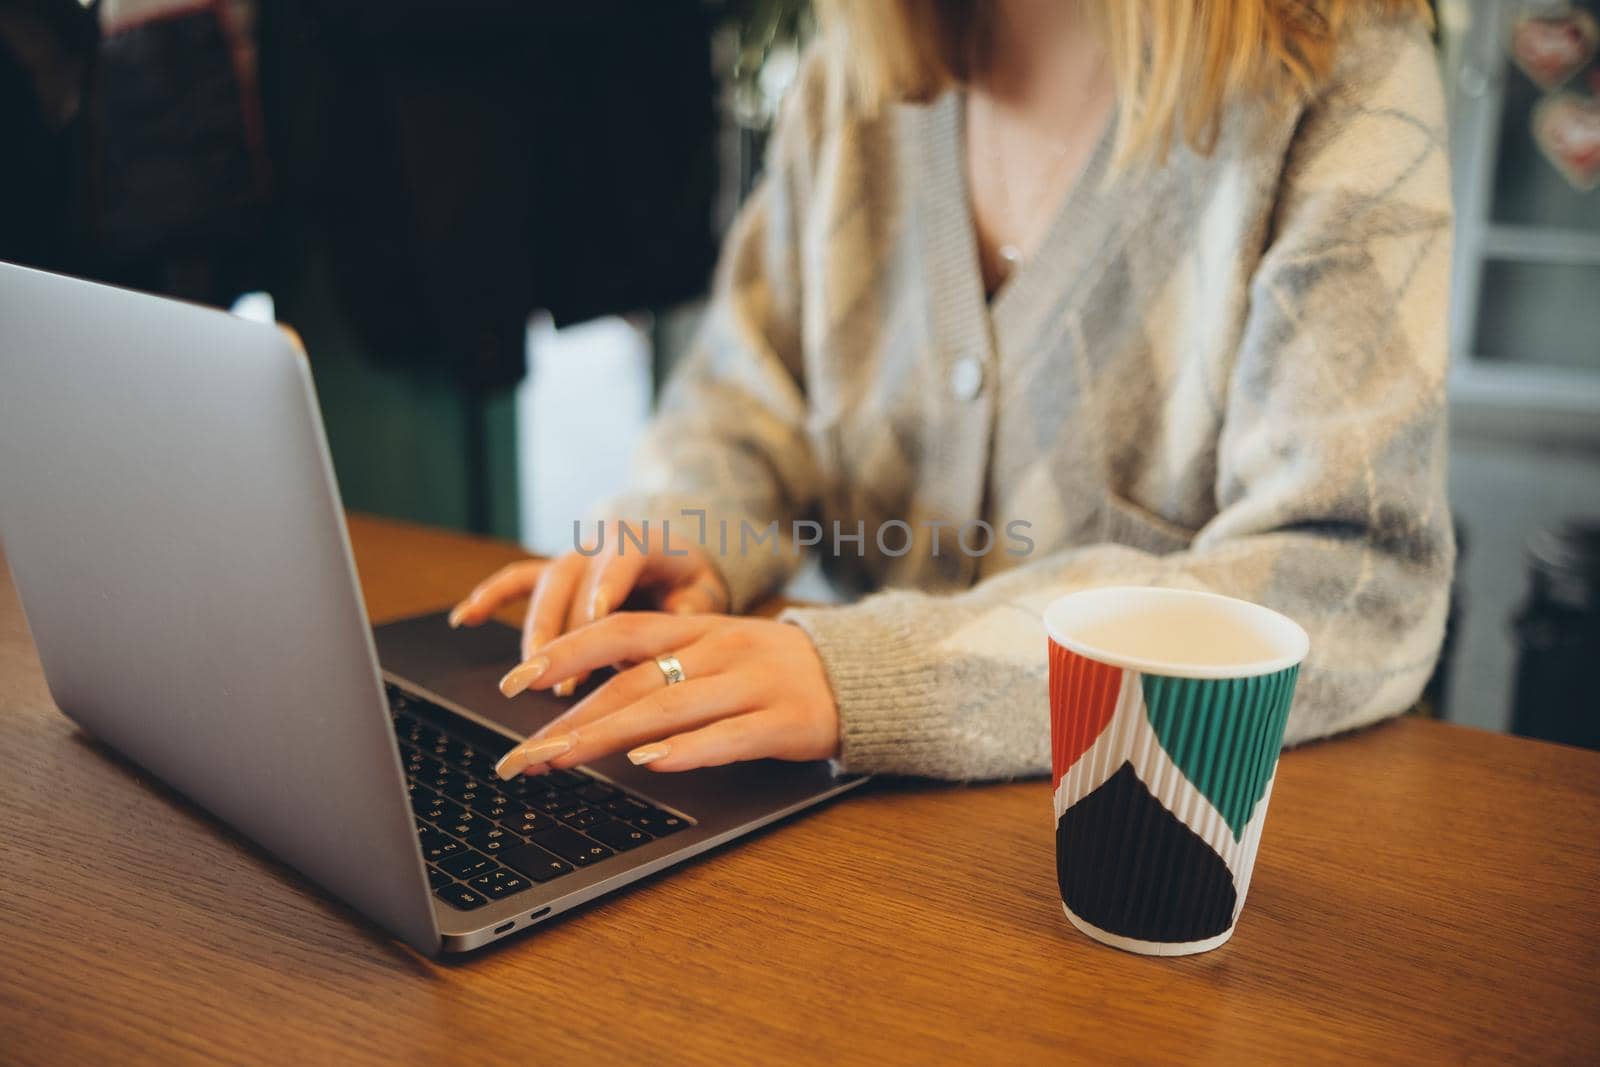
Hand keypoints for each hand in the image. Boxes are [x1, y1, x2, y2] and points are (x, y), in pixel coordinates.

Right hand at [448, 531, 729, 694]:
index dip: (609, 584)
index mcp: (644, 542)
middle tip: (565, 677)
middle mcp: (600, 543)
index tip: (598, 615)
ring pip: (544, 585)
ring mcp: (572, 557)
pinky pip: (517, 580)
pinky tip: (466, 619)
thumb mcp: (706, 595)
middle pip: (574, 578)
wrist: (678, 560)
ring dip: (537, 630)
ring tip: (532, 673)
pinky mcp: (554, 574)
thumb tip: (670, 644)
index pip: (623, 557)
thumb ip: (691, 614)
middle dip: (567, 629)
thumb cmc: (692, 584)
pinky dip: (490, 597)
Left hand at [490, 612, 840, 775]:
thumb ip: (661, 668)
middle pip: (632, 679)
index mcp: (698, 629)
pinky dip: (686, 750)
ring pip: (667, 707)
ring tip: (560, 758)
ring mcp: (752, 684)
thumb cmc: (775, 671)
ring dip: (606, 735)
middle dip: (568, 718)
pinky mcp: (784, 721)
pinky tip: (650, 763)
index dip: (564, 652)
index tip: (513, 681)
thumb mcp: (717, 652)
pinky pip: (728, 735)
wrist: (864, 675)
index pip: (618, 631)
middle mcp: (719, 650)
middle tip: (521, 754)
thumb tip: (584, 704)